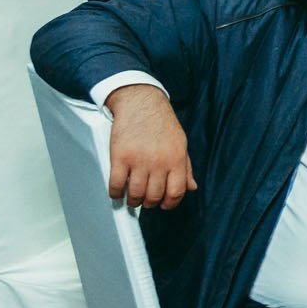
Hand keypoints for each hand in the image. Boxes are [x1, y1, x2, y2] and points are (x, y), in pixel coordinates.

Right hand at [104, 84, 196, 208]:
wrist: (141, 102)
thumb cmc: (162, 123)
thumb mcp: (180, 144)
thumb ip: (186, 167)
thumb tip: (192, 187)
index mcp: (176, 159)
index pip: (176, 192)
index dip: (170, 203)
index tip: (164, 205)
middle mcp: (158, 162)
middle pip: (154, 196)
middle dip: (150, 203)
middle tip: (145, 201)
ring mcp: (138, 160)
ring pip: (135, 193)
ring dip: (132, 201)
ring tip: (132, 199)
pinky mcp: (119, 156)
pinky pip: (115, 183)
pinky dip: (114, 193)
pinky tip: (116, 193)